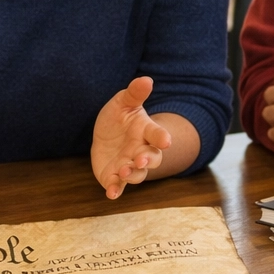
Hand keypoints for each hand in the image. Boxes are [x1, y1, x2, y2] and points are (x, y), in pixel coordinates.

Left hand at [91, 76, 171, 199]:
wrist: (107, 136)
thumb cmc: (119, 117)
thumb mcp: (123, 102)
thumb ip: (134, 93)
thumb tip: (146, 79)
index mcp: (146, 132)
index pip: (158, 134)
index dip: (162, 137)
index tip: (166, 140)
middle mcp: (142, 151)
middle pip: (152, 158)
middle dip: (147, 160)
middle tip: (140, 159)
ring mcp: (130, 166)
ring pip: (138, 175)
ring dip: (132, 174)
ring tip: (123, 170)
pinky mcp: (116, 177)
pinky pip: (118, 186)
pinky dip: (116, 190)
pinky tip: (111, 194)